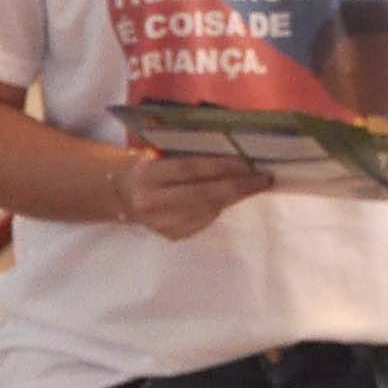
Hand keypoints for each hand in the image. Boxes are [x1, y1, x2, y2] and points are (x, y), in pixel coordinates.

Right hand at [109, 151, 265, 240]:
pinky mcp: (171, 235)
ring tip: (255, 185)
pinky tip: (230, 197)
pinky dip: (220, 207)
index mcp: (147, 174)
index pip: (190, 170)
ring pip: (208, 210)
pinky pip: (204, 220)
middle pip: (203, 194)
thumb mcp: (159, 153)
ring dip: (235, 197)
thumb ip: (187, 153)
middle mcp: (151, 201)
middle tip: (265, 178)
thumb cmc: (150, 166)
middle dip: (238, 186)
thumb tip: (234, 152)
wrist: (123, 195)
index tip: (248, 163)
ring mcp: (160, 222)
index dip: (220, 166)